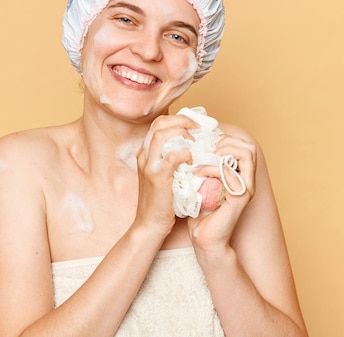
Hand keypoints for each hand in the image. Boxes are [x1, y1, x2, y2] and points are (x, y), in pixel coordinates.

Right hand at [134, 114, 196, 237]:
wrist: (149, 225)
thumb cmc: (161, 202)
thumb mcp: (163, 176)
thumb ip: (172, 161)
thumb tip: (193, 148)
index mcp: (145, 154)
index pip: (158, 124)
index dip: (177, 119)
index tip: (195, 125)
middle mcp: (144, 156)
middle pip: (159, 124)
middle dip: (182, 121)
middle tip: (199, 128)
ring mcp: (149, 166)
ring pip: (162, 135)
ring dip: (182, 133)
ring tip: (196, 141)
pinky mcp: (157, 178)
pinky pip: (171, 157)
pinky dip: (184, 153)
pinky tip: (193, 159)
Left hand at [187, 128, 257, 250]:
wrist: (203, 238)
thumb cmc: (200, 211)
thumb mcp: (201, 182)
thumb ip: (204, 164)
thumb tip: (194, 143)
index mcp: (240, 175)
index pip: (243, 145)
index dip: (225, 138)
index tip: (203, 144)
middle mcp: (247, 181)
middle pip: (249, 147)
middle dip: (226, 142)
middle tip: (204, 151)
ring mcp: (246, 189)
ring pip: (247, 155)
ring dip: (222, 152)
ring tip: (202, 160)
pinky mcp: (239, 199)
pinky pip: (230, 173)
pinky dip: (212, 168)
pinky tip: (198, 175)